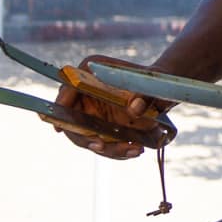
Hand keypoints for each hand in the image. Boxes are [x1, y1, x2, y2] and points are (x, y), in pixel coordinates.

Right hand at [52, 55, 175, 160]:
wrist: (162, 91)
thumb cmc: (152, 81)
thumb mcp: (151, 85)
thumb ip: (144, 96)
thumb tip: (135, 109)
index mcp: (89, 71)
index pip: (68, 88)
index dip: (61, 107)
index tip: (59, 126)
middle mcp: (85, 92)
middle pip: (73, 118)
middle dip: (85, 136)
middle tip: (101, 146)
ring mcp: (91, 111)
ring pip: (88, 135)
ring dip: (108, 148)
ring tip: (134, 149)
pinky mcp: (100, 126)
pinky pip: (102, 142)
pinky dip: (116, 150)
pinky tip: (135, 149)